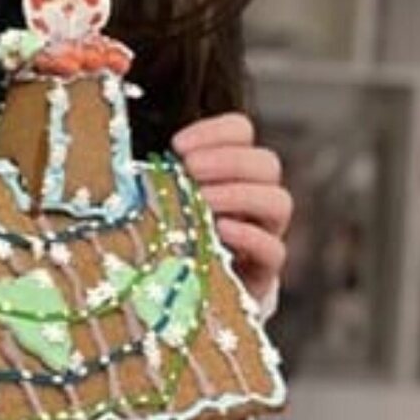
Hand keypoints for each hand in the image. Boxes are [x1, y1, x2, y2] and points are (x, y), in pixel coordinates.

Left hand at [170, 112, 290, 307]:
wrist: (191, 288)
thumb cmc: (176, 231)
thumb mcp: (171, 199)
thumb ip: (167, 178)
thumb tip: (141, 166)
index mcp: (235, 168)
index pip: (241, 131)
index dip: (215, 132)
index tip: (177, 146)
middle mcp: (258, 194)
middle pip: (266, 163)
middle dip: (227, 161)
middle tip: (190, 170)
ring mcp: (266, 231)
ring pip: (279, 201)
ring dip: (239, 194)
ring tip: (203, 200)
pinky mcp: (264, 269)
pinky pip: (274, 249)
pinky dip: (249, 236)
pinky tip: (220, 230)